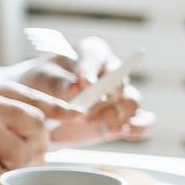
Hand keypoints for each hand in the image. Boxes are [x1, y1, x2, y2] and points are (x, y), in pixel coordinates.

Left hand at [19, 36, 153, 144]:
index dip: (92, 72)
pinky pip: (144, 122)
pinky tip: (122, 131)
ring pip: (133, 102)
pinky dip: (137, 127)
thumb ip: (56, 81)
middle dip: (104, 100)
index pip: (97, 60)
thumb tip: (75, 86)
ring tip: (96, 124)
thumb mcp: (41, 78)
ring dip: (116, 116)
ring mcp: (119, 95)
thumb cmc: (41, 84)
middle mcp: (111, 71)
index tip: (85, 84)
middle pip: (120, 83)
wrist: (41, 105)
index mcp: (92, 53)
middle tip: (86, 113)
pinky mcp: (122, 118)